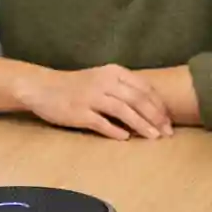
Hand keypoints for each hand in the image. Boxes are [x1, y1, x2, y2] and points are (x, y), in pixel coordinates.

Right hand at [15, 65, 173, 140]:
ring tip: (154, 137)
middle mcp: (104, 82)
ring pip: (124, 111)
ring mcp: (91, 97)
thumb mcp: (102, 78)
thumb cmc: (77, 86)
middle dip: (156, 117)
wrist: (43, 88)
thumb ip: (124, 88)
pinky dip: (116, 131)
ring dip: (141, 125)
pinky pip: (102, 123)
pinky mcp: (79, 112)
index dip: (159, 105)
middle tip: (167, 132)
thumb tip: (151, 107)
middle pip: (138, 100)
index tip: (169, 120)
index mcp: (113, 72)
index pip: (144, 88)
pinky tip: (126, 139)